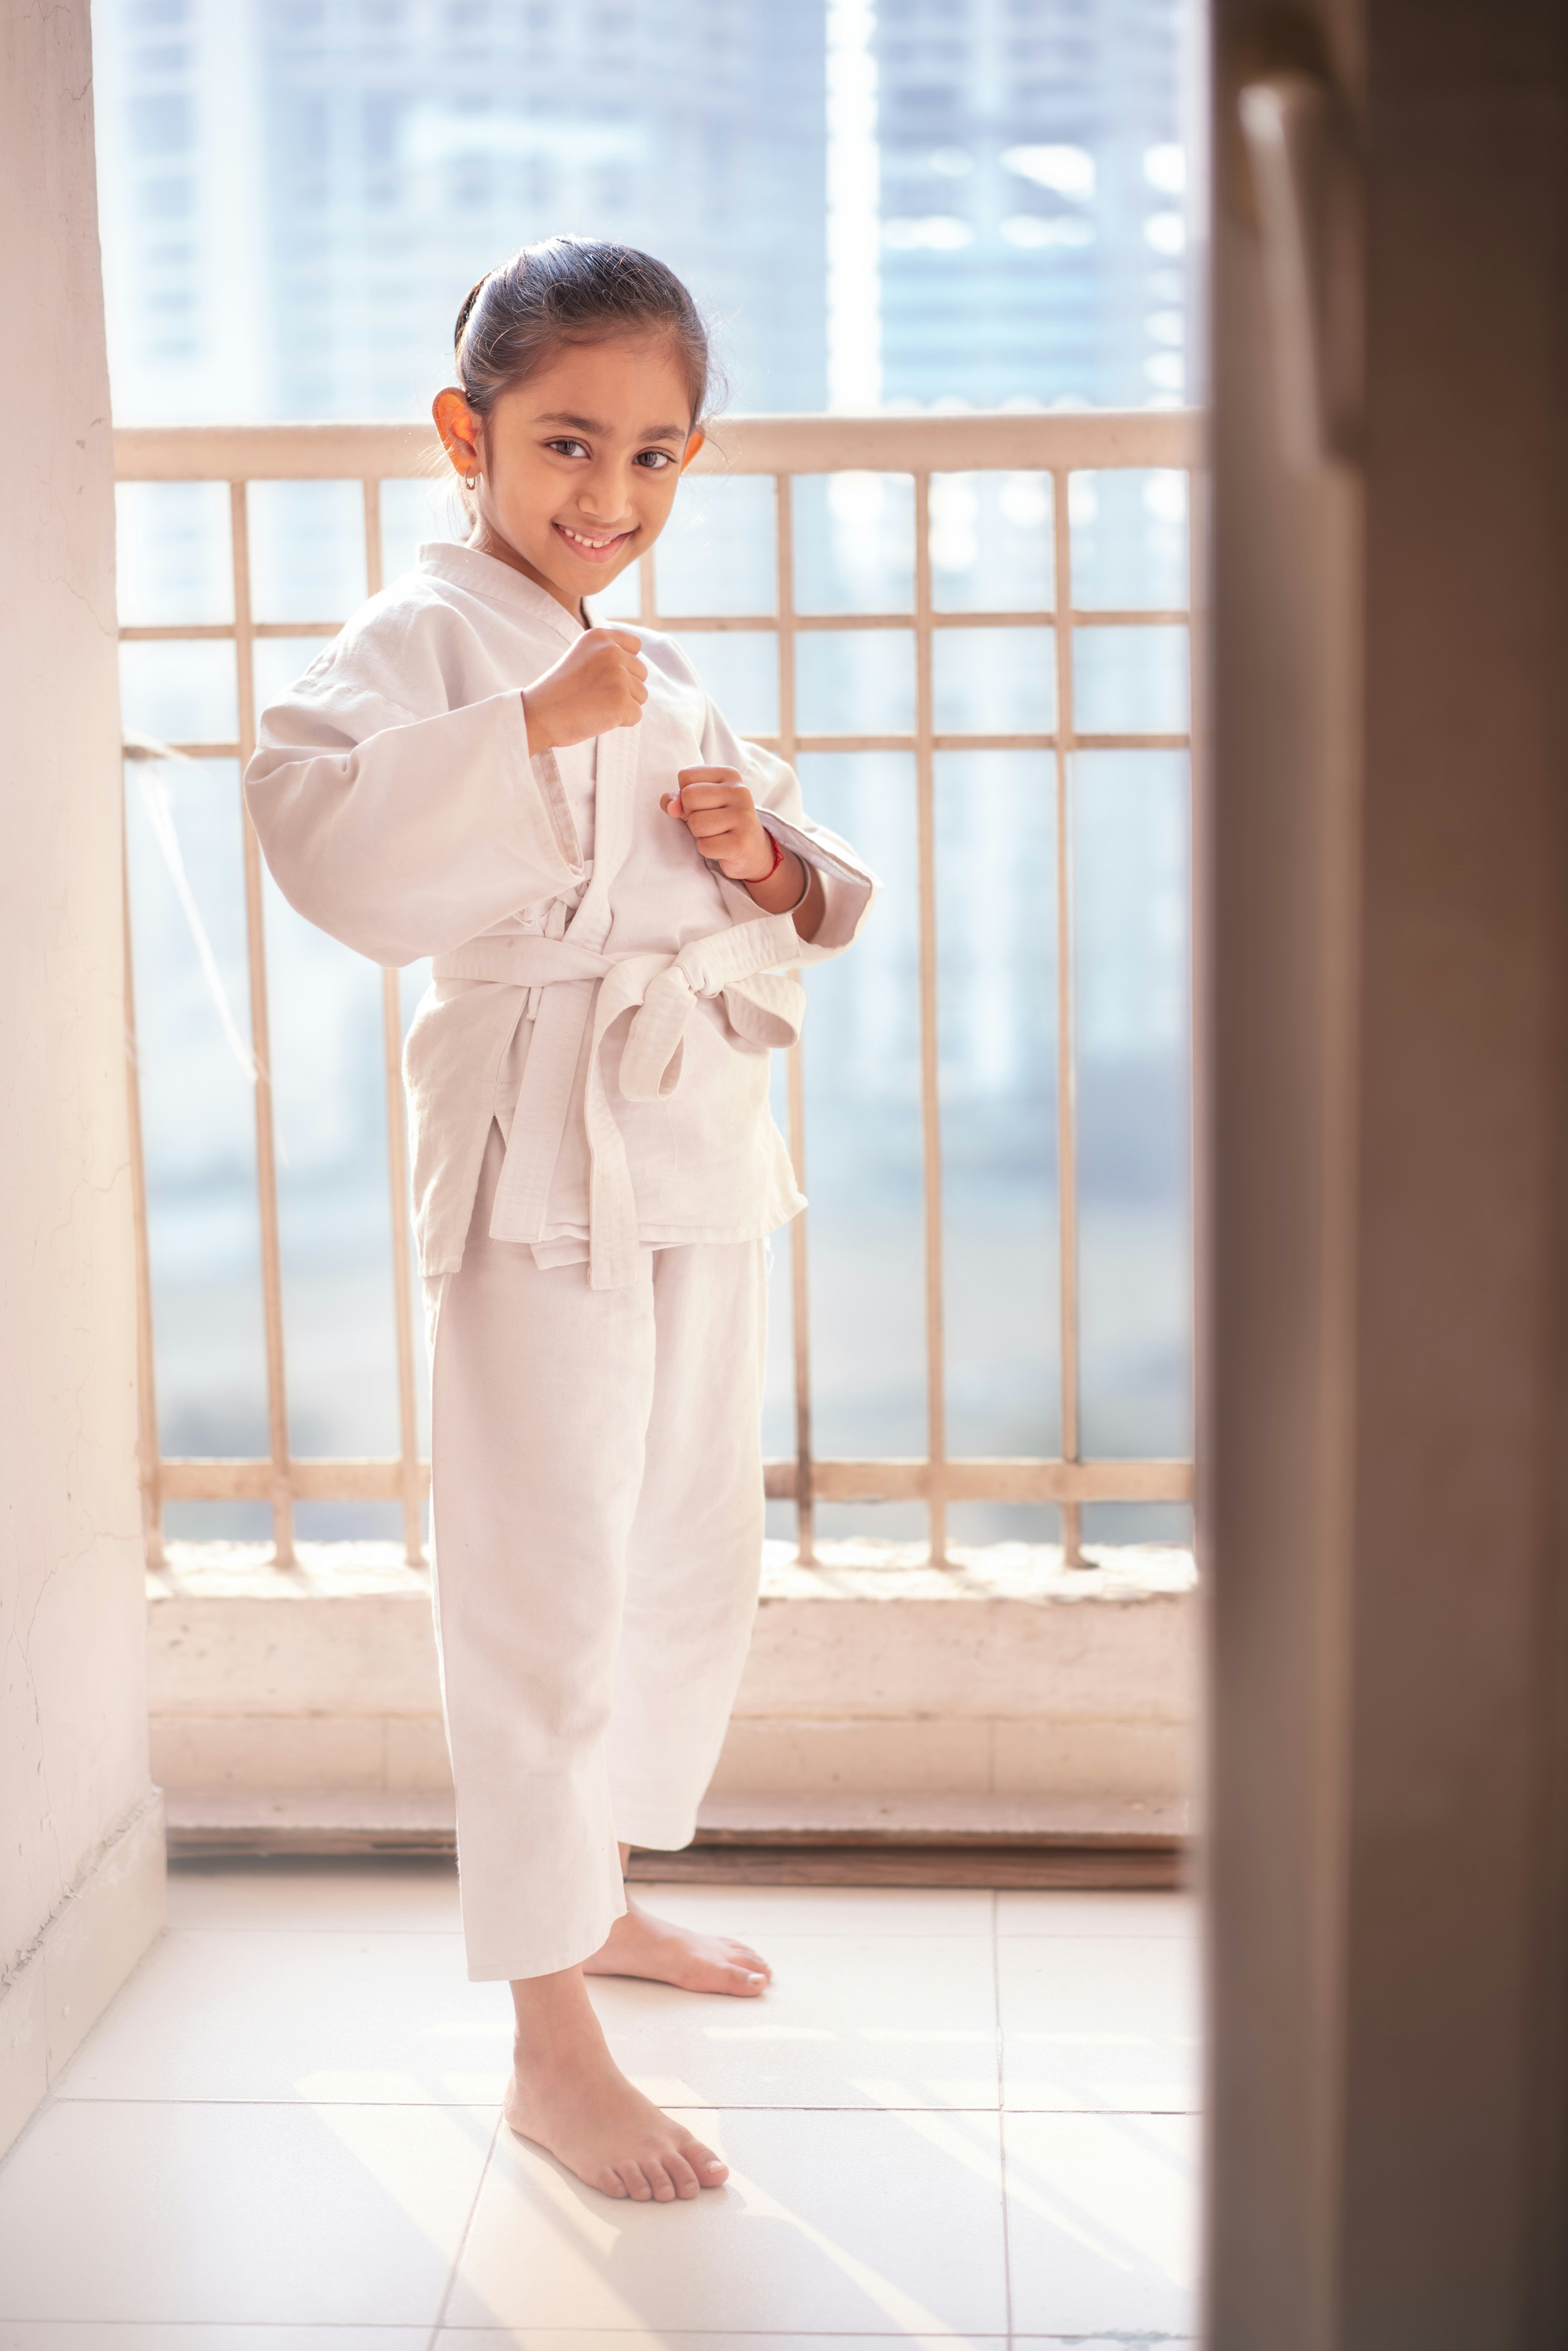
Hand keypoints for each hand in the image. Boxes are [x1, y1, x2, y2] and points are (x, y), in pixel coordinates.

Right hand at [521, 627, 646, 754]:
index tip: (604, 677)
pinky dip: (621, 722)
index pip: (635, 645)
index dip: (626, 665)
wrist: (539, 714)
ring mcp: (618, 675)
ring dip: (623, 705)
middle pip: (641, 673)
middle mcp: (612, 651)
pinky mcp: (622, 700)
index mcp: (600, 637)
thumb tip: (637, 667)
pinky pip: (636, 715)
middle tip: (595, 695)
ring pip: (641, 695)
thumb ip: (607, 655)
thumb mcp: (581, 658)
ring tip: (595, 705)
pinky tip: (598, 717)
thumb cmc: (559, 692)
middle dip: (625, 688)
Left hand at [660, 768, 775, 879]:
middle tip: (707, 820)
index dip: (685, 795)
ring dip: (699, 834)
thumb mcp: (696, 803)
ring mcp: (743, 816)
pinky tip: (721, 845)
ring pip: (695, 823)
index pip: (686, 776)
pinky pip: (705, 846)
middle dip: (690, 814)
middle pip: (689, 797)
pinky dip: (706, 849)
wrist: (751, 848)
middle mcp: (740, 791)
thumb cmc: (718, 820)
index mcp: (729, 774)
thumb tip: (672, 808)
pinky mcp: (741, 842)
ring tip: (715, 833)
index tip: (703, 804)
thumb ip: (676, 798)